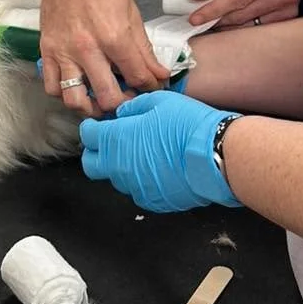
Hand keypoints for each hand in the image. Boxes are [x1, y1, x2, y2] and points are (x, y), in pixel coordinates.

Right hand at [35, 0, 168, 114]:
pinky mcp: (47, 51)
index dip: (152, 88)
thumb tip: (159, 74)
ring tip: (103, 102)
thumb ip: (144, 49)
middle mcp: (87, 49)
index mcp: (114, 36)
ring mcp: (64, 52)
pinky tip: (78, 87)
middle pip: (109, 98)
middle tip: (130, 99)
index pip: (139, 78)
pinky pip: (52, 87)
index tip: (153, 88)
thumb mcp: (131, 12)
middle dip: (125, 105)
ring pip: (75, 101)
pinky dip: (65, 94)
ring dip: (92, 108)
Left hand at [79, 90, 241, 211]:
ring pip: (117, 178)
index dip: (92, 128)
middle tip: (112, 143)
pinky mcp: (152, 202)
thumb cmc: (188, 125)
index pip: (87, 136)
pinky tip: (161, 169)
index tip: (100, 125)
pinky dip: (143, 180)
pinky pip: (139, 190)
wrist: (215, 156)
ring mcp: (134, 187)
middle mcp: (118, 167)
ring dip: (122, 166)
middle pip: (91, 164)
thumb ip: (133, 108)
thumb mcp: (159, 101)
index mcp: (115, 140)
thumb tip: (123, 114)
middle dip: (97, 153)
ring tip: (145, 154)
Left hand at [184, 0, 300, 28]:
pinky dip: (242, 28)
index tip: (195, 18)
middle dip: (217, 19)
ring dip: (228, 26)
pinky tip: (232, 24)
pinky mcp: (289, 16)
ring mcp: (288, 7)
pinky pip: (260, 29)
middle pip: (242, 14)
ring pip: (250, 25)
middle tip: (200, 20)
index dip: (213, 10)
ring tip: (214, 21)